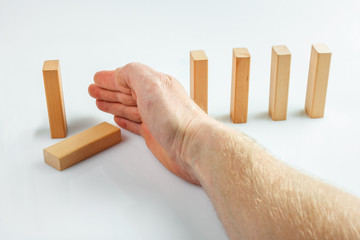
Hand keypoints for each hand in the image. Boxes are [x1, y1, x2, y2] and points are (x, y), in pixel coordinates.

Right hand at [88, 63, 204, 184]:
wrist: (193, 147)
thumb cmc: (177, 118)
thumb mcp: (151, 85)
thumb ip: (133, 74)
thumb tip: (119, 75)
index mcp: (155, 84)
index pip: (127, 78)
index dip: (110, 78)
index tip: (97, 78)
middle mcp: (155, 100)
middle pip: (126, 93)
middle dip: (108, 91)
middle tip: (93, 90)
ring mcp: (155, 118)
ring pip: (128, 108)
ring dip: (113, 104)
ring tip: (99, 102)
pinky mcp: (154, 135)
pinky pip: (134, 124)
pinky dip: (124, 120)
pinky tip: (118, 118)